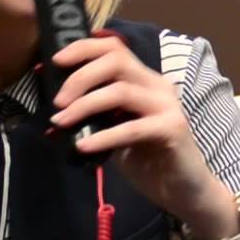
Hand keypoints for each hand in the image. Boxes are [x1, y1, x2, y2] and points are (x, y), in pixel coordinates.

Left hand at [47, 33, 232, 231]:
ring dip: (85, 105)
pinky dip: (103, 136)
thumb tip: (57, 106)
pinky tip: (83, 146)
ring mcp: (168, 106)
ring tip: (61, 123)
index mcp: (144, 80)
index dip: (83, 49)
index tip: (54, 62)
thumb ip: (97, 113)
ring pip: (121, 90)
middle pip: (116, 61)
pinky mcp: (172, 130)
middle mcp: (157, 85)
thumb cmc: (148, 159)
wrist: (184, 190)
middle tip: (57, 102)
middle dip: (80, 77)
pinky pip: (131, 128)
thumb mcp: (115, 129)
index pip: (114, 48)